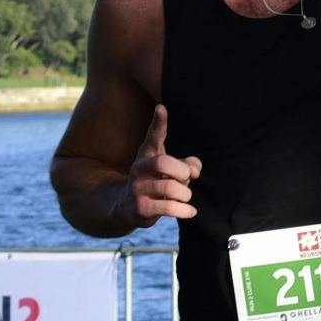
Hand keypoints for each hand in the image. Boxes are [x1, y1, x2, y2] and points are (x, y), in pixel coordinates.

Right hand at [124, 105, 199, 224]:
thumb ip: (188, 166)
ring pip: (170, 187)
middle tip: (186, 179)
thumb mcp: (172, 172)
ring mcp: (137, 188)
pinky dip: (185, 210)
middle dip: (182, 171)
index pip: (153, 136)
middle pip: (164, 162)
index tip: (161, 108)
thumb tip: (194, 171)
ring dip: (185, 194)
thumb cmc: (156, 183)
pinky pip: (169, 207)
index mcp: (148, 155)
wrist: (127, 208)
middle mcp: (139, 169)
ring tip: (185, 198)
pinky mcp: (140, 208)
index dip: (158, 123)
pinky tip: (190, 212)